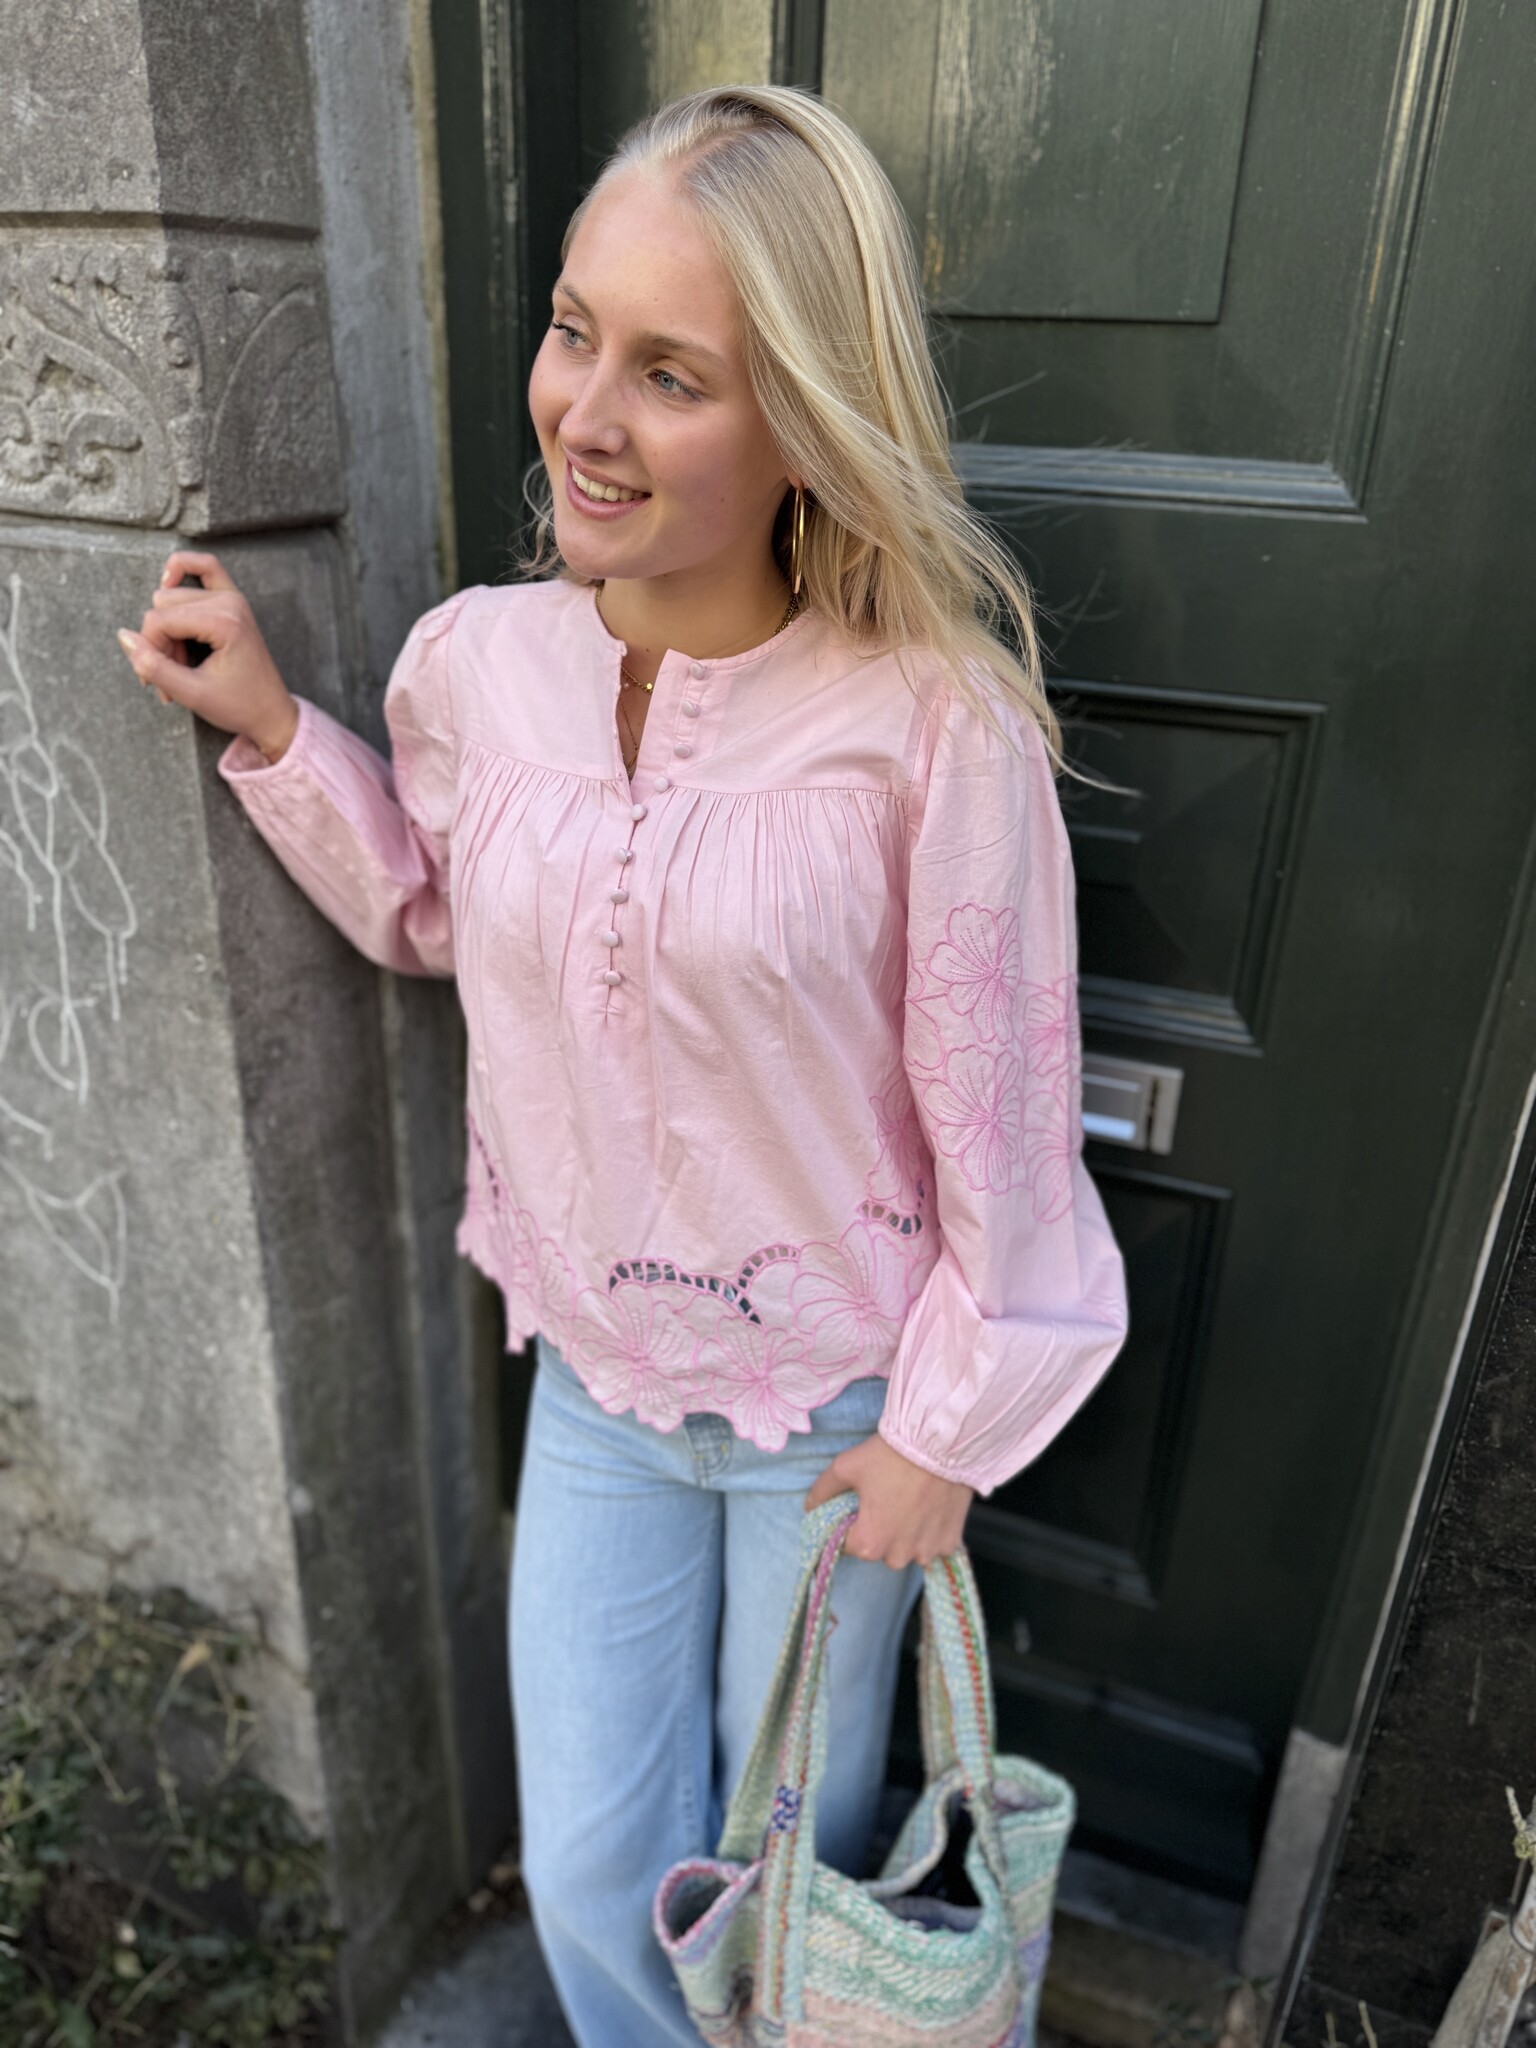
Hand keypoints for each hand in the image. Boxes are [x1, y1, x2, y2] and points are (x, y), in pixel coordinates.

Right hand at [116, 549, 298, 760]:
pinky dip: (180, 571)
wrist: (271, 713)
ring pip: (171, 597)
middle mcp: (229, 602)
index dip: (150, 651)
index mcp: (225, 623)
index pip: (158, 620)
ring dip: (168, 629)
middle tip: (173, 675)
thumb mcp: (192, 694)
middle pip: (162, 605)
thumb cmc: (239, 706)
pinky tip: (167, 582)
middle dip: (159, 642)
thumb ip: (154, 667)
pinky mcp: (231, 599)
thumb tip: (123, 637)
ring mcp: (232, 597)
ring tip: (181, 663)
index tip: (159, 682)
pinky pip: (202, 566)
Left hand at [804, 1433, 973, 1568]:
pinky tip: (930, 1506)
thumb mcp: (846, 1466)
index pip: (849, 1544)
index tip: (861, 1503)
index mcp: (869, 1543)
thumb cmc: (890, 1455)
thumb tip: (810, 1506)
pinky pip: (934, 1543)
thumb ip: (822, 1490)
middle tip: (887, 1498)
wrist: (939, 1442)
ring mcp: (927, 1552)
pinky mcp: (950, 1542)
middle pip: (880, 1549)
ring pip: (908, 1548)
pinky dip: (931, 1530)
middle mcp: (898, 1556)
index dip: (851, 1523)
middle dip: (880, 1530)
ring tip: (911, 1500)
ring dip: (907, 1533)